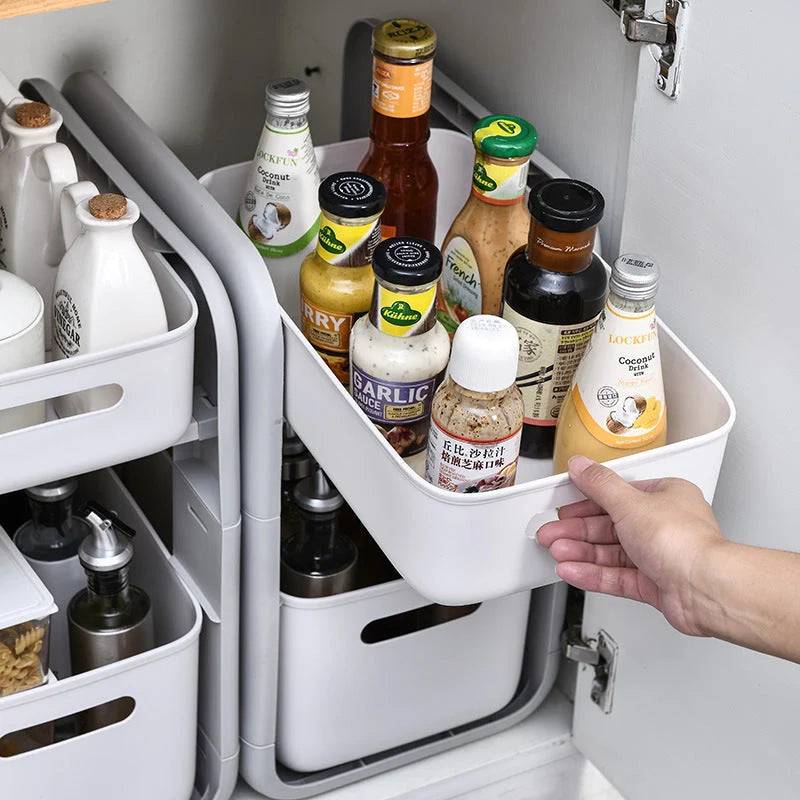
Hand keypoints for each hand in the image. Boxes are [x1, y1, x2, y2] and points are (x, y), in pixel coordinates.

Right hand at [537, 455, 724, 636]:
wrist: (706, 589)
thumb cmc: (684, 542)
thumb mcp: (631, 502)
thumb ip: (600, 485)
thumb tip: (581, 466)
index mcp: (664, 496)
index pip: (616, 495)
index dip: (585, 501)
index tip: (562, 505)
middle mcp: (663, 525)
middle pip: (609, 525)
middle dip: (576, 530)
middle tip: (550, 532)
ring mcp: (658, 556)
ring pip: (610, 552)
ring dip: (580, 552)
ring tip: (557, 552)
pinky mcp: (654, 584)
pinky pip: (615, 576)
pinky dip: (592, 573)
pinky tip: (572, 570)